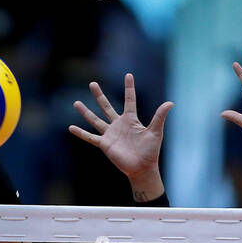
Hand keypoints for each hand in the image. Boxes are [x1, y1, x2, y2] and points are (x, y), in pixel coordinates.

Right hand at [69, 74, 171, 198]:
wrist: (142, 168)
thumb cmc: (151, 151)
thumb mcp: (155, 131)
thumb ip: (159, 116)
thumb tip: (170, 103)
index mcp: (131, 119)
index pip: (129, 100)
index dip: (129, 88)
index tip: (128, 75)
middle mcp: (118, 125)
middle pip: (106, 106)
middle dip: (99, 95)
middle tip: (92, 83)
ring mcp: (110, 134)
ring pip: (95, 120)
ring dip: (85, 112)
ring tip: (76, 103)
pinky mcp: (105, 144)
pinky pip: (91, 137)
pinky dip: (81, 133)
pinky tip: (71, 127)